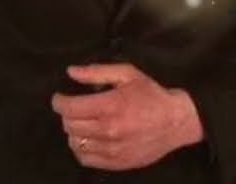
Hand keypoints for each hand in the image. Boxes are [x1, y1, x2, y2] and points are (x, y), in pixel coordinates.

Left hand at [51, 64, 201, 169]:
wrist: (176, 121)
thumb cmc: (151, 95)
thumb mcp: (128, 74)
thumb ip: (97, 72)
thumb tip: (71, 72)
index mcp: (110, 106)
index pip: (69, 108)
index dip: (59, 102)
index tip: (59, 98)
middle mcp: (108, 130)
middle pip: (70, 125)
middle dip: (67, 114)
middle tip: (76, 107)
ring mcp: (111, 149)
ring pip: (75, 143)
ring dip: (74, 131)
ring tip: (83, 122)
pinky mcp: (116, 163)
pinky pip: (85, 159)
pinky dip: (81, 148)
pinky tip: (89, 138)